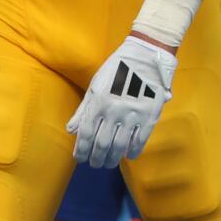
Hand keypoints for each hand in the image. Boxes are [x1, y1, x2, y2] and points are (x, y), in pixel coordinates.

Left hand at [68, 34, 177, 167]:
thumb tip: (70, 130)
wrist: (145, 57)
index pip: (85, 133)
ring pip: (119, 146)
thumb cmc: (116, 70)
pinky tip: (128, 155)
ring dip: (112, 159)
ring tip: (108, 163)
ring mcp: (132, 115)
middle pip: (102, 143)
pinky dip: (132, 152)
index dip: (81, 149)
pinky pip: (139, 141)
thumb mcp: (95, 86)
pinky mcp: (149, 117)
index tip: (79, 159)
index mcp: (98, 103)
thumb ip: (83, 109)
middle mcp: (113, 111)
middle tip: (94, 164)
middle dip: (96, 158)